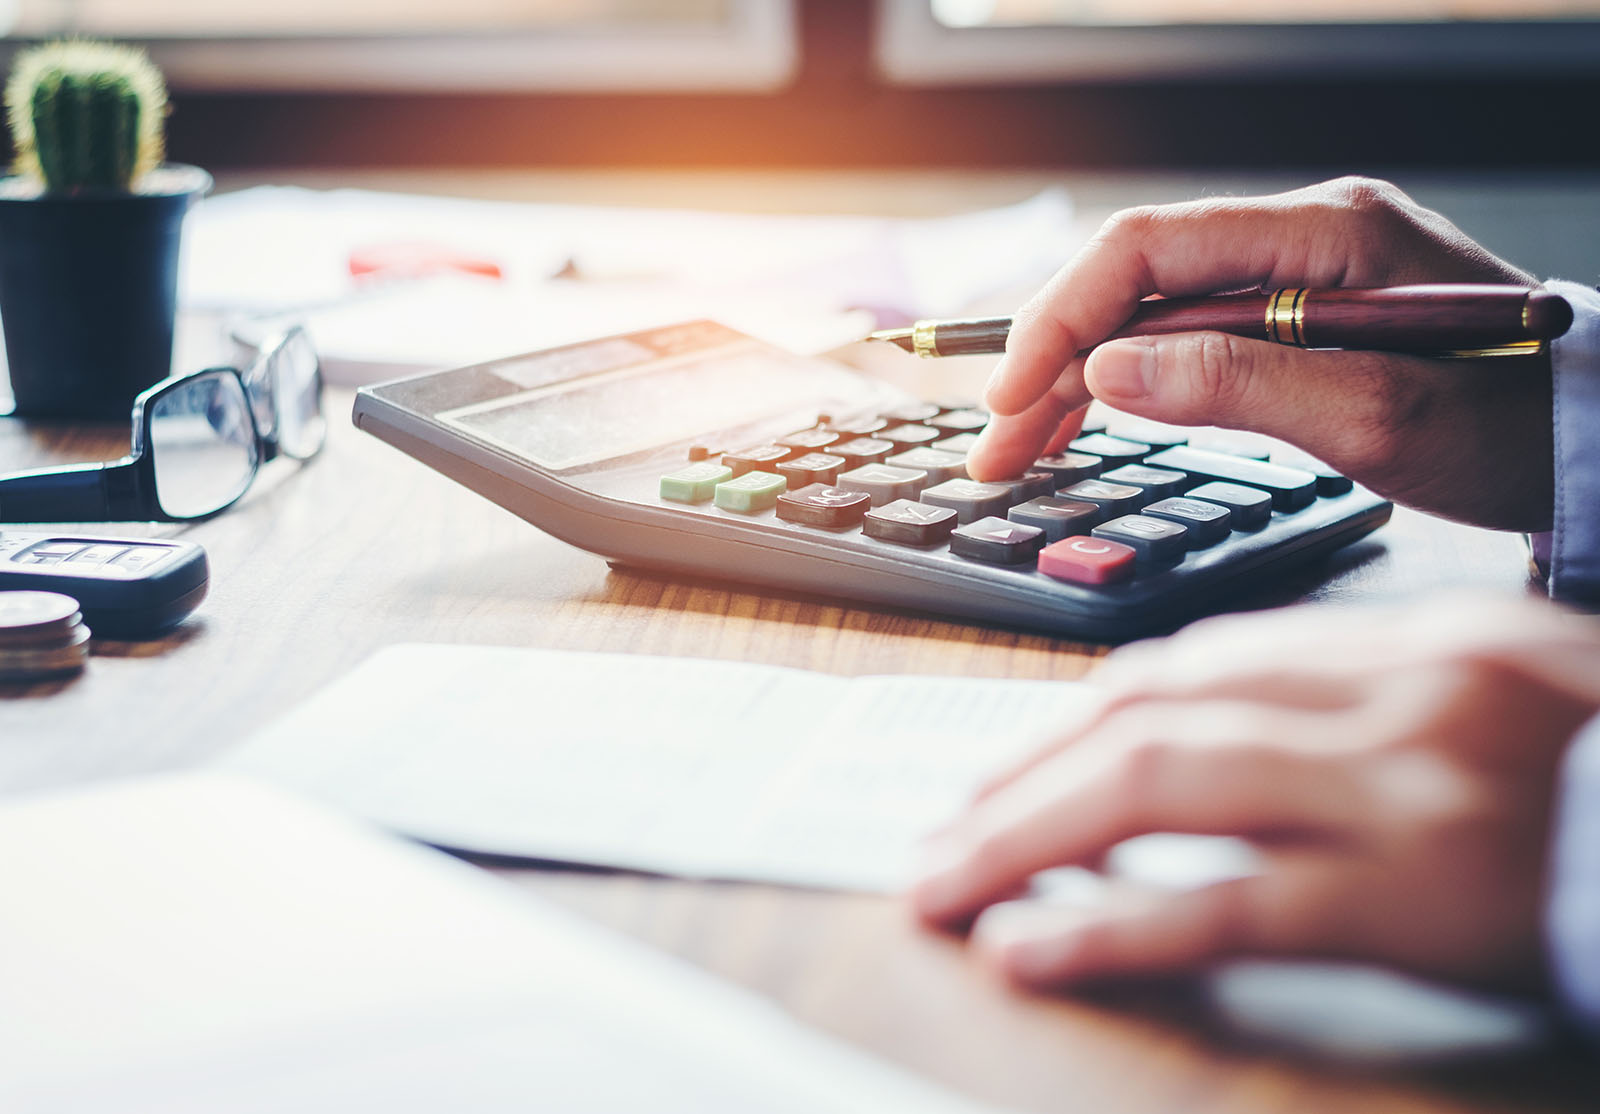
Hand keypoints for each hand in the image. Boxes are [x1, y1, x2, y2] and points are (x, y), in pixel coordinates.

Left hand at [910, 595, 1599, 991]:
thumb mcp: (1497, 708)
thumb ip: (1363, 708)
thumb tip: (1204, 742)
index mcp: (1414, 641)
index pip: (1196, 664)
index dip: (1078, 719)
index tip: (1007, 765)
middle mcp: (1402, 692)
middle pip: (1154, 713)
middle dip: (1025, 776)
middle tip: (944, 831)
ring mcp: (1411, 790)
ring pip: (1161, 788)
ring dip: (1030, 837)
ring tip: (949, 883)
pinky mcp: (1425, 897)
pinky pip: (1229, 903)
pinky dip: (1112, 924)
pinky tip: (1033, 951)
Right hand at [968, 177, 1553, 531]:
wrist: (1589, 435)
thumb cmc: (1509, 424)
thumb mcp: (1376, 415)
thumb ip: (1238, 383)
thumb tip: (1107, 373)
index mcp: (1324, 232)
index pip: (1146, 250)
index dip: (1060, 320)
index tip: (1010, 398)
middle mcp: (1300, 236)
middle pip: (1133, 283)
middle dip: (1049, 362)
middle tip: (993, 449)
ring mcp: (1296, 275)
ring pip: (1148, 315)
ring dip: (1074, 381)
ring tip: (1019, 450)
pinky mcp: (1296, 318)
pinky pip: (1185, 339)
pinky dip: (1127, 385)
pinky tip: (1084, 422)